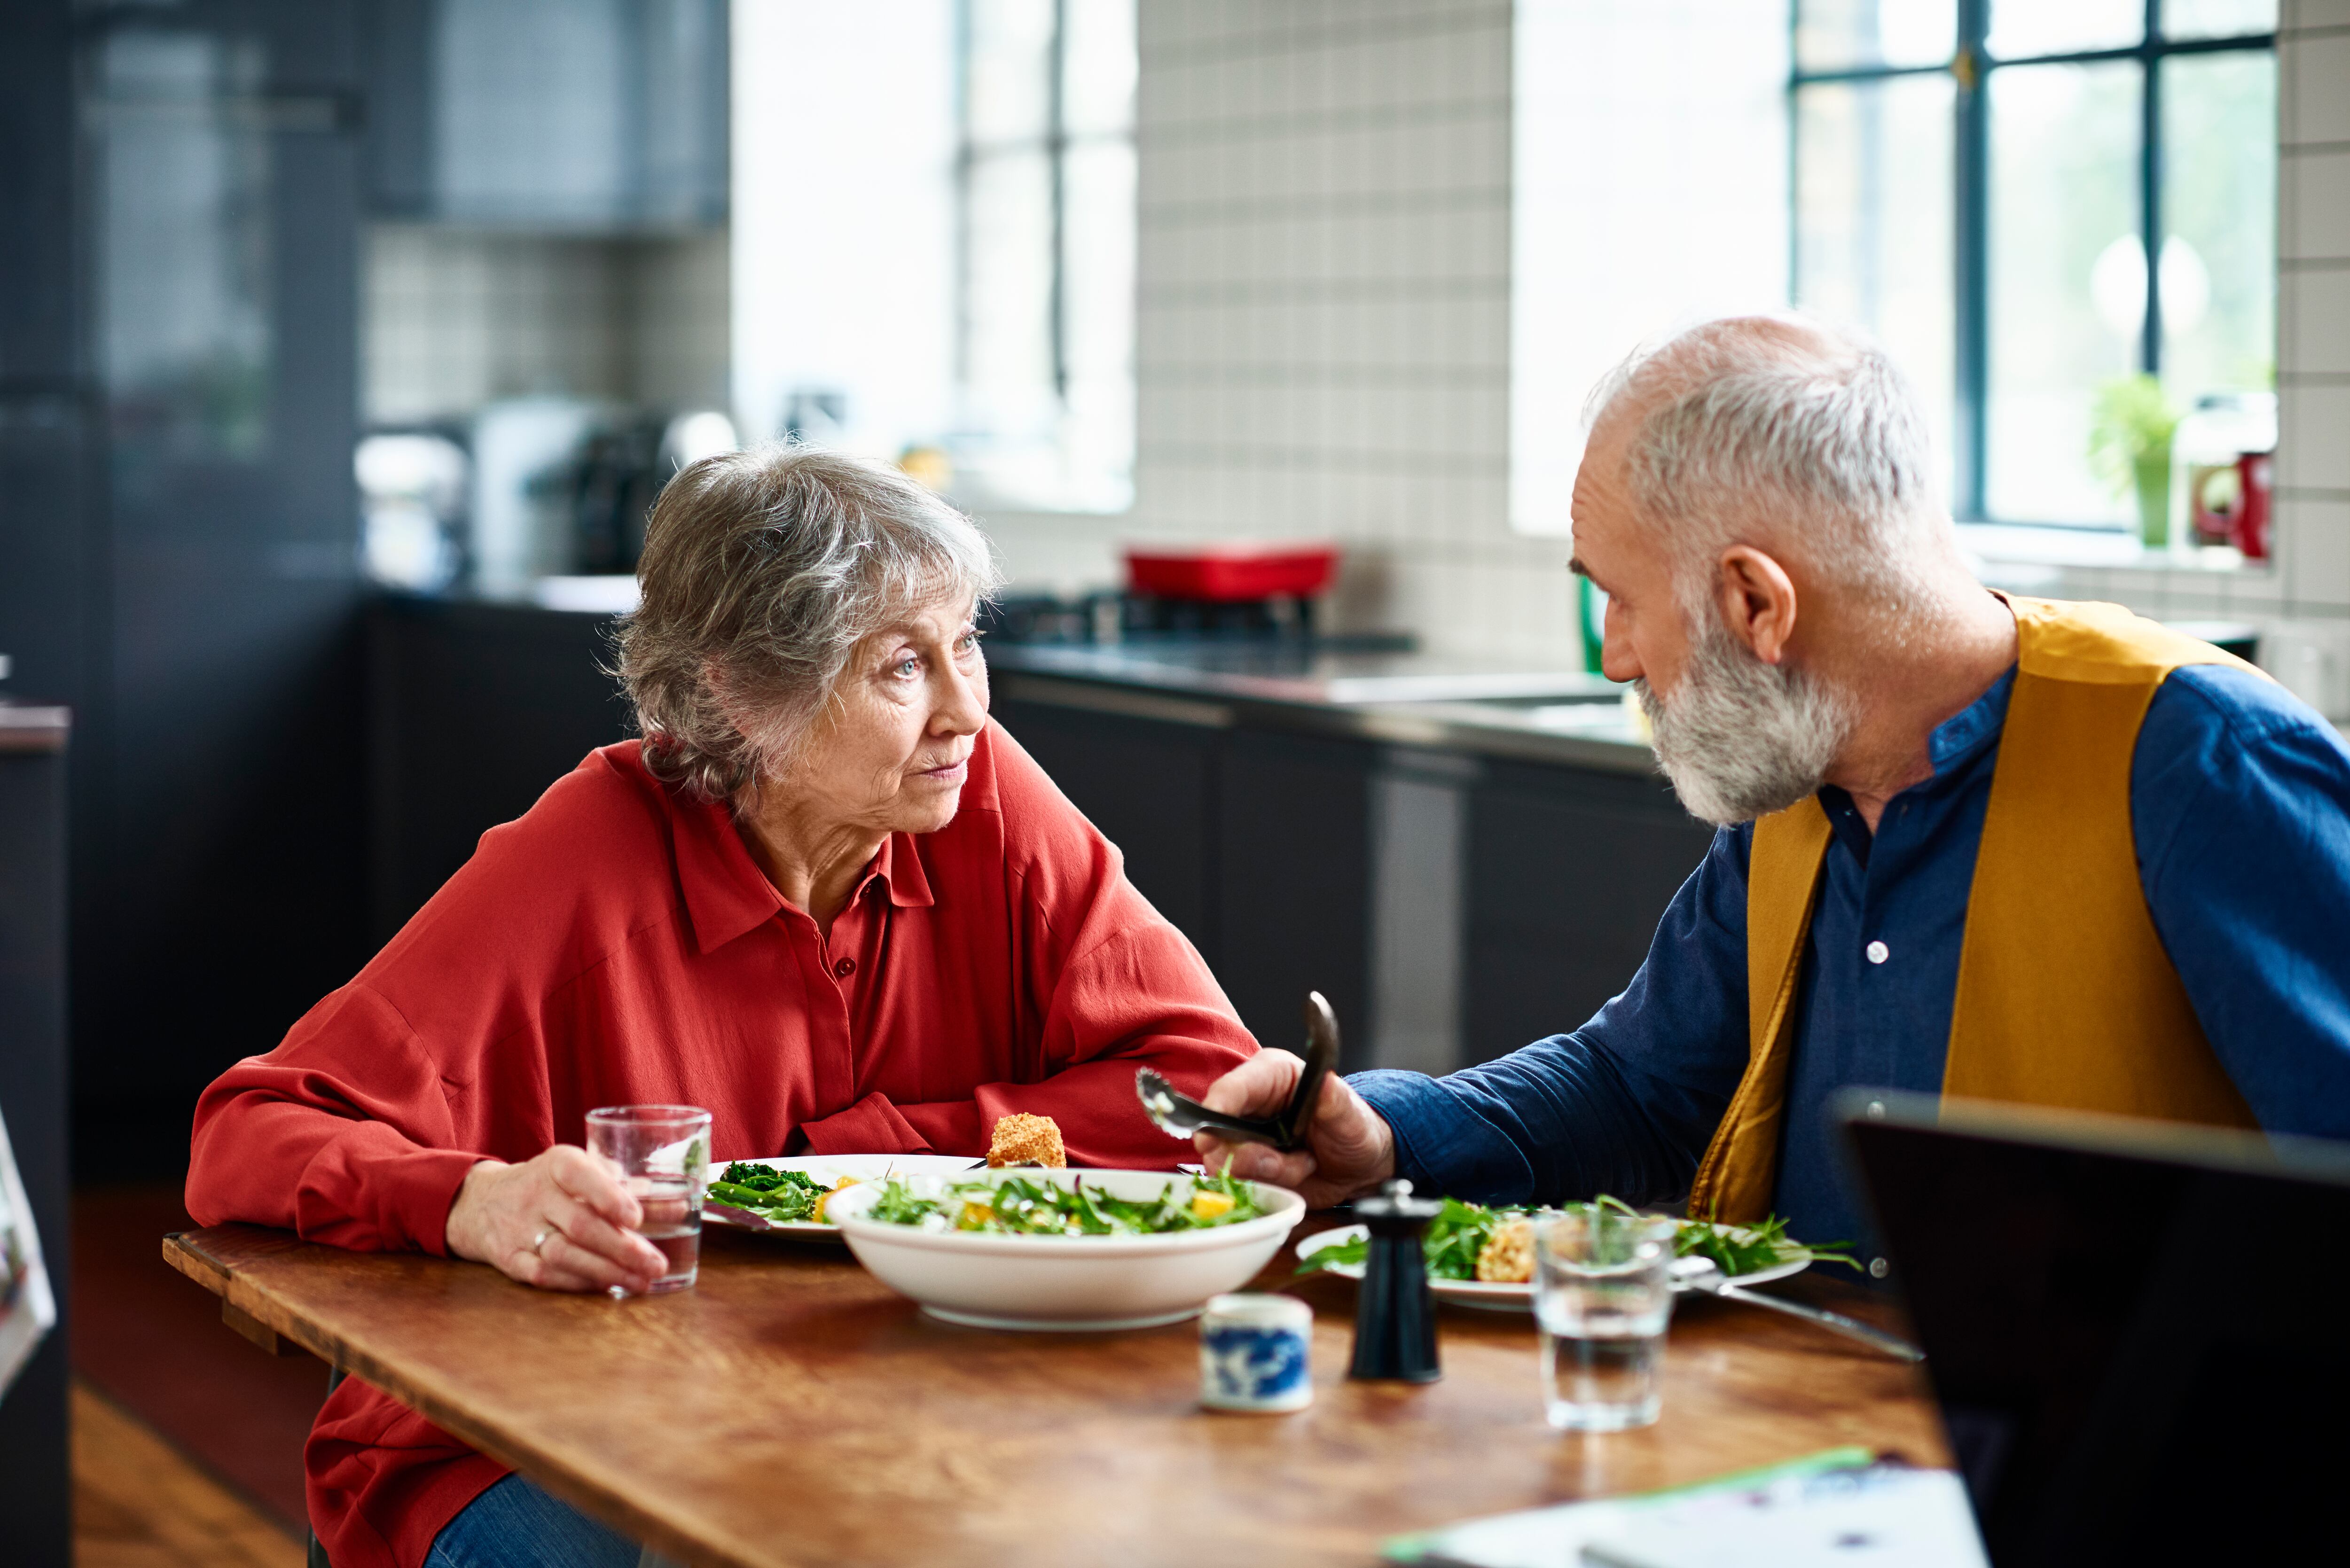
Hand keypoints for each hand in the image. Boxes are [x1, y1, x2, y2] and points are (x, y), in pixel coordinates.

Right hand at [444, 1145, 666, 1293]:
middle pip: (580, 1225)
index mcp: (557, 1165)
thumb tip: (683, 1206)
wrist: (482, 1202)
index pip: (580, 1175)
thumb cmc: (550, 1185)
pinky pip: (544, 1275)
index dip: (609, 1197)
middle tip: (657, 1264)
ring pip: (563, 1255)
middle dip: (622, 1248)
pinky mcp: (509, 1259)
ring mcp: (519, 1229)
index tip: (637, 1218)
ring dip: (606, 1272)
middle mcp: (535, 1195)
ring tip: (641, 1282)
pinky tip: (606, 1288)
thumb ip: (628, 1187)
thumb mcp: (582, 1173)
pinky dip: (577, 1284)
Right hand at [1193, 1050, 1395, 1208]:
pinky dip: (1269, 1186)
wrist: (1360, 1166)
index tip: (1209, 1137)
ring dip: (1267, 1172)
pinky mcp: (1248, 1168)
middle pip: (1216, 1131)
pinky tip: (1295, 1175)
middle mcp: (1249, 1105)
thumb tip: (1326, 1082)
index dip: (1217, 1110)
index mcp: (1270, 1076)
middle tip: (1282, 1163)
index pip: (1231, 1089)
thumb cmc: (1354, 1128)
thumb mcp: (1350, 1114)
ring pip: (1227, 1163)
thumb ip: (1335, 1100)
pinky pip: (1242, 1184)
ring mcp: (1245, 1139)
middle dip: (1246, 1155)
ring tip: (1303, 1164)